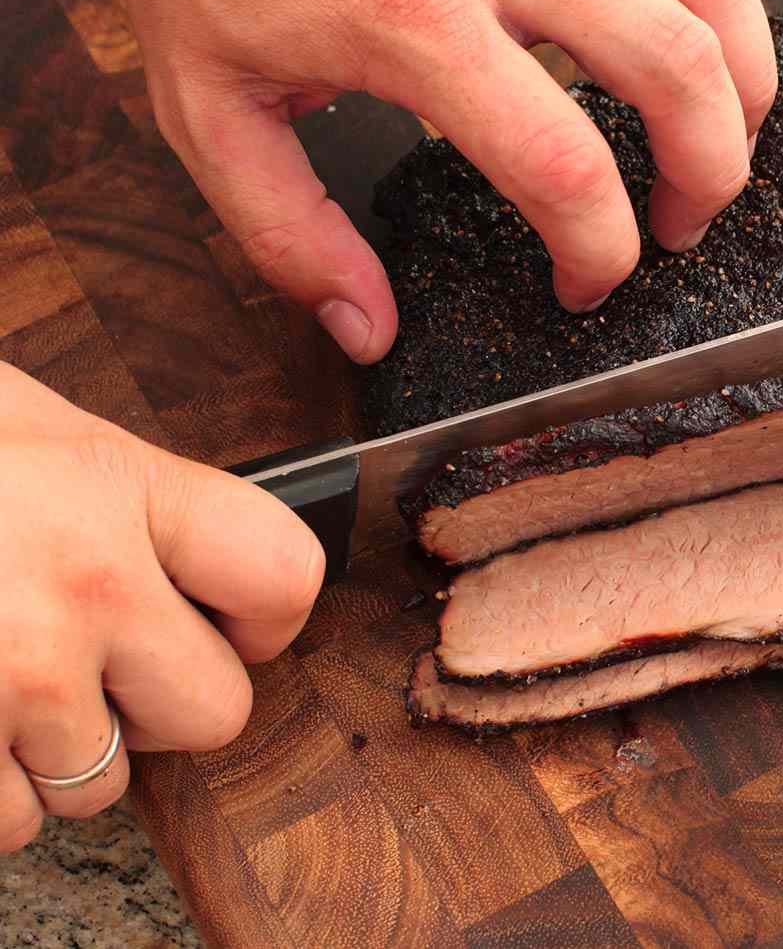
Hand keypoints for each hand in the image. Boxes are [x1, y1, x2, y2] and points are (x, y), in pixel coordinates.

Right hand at [0, 363, 322, 850]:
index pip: (283, 572)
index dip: (263, 612)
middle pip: (213, 711)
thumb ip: (113, 492)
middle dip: (158, 703)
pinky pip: (3, 827)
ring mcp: (7, 682)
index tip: (227, 619)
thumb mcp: (21, 425)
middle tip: (93, 664)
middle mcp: (78, 589)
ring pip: (98, 786)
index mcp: (113, 485)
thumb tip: (186, 556)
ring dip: (50, 756)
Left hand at [40, 0, 776, 360]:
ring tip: (725, 138)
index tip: (584, 284)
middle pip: (676, 69)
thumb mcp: (209, 108)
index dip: (599, 252)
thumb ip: (288, 235)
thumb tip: (366, 329)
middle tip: (684, 224)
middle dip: (711, 175)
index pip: (562, 164)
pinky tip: (711, 31)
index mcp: (412, 19)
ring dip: (746, 80)